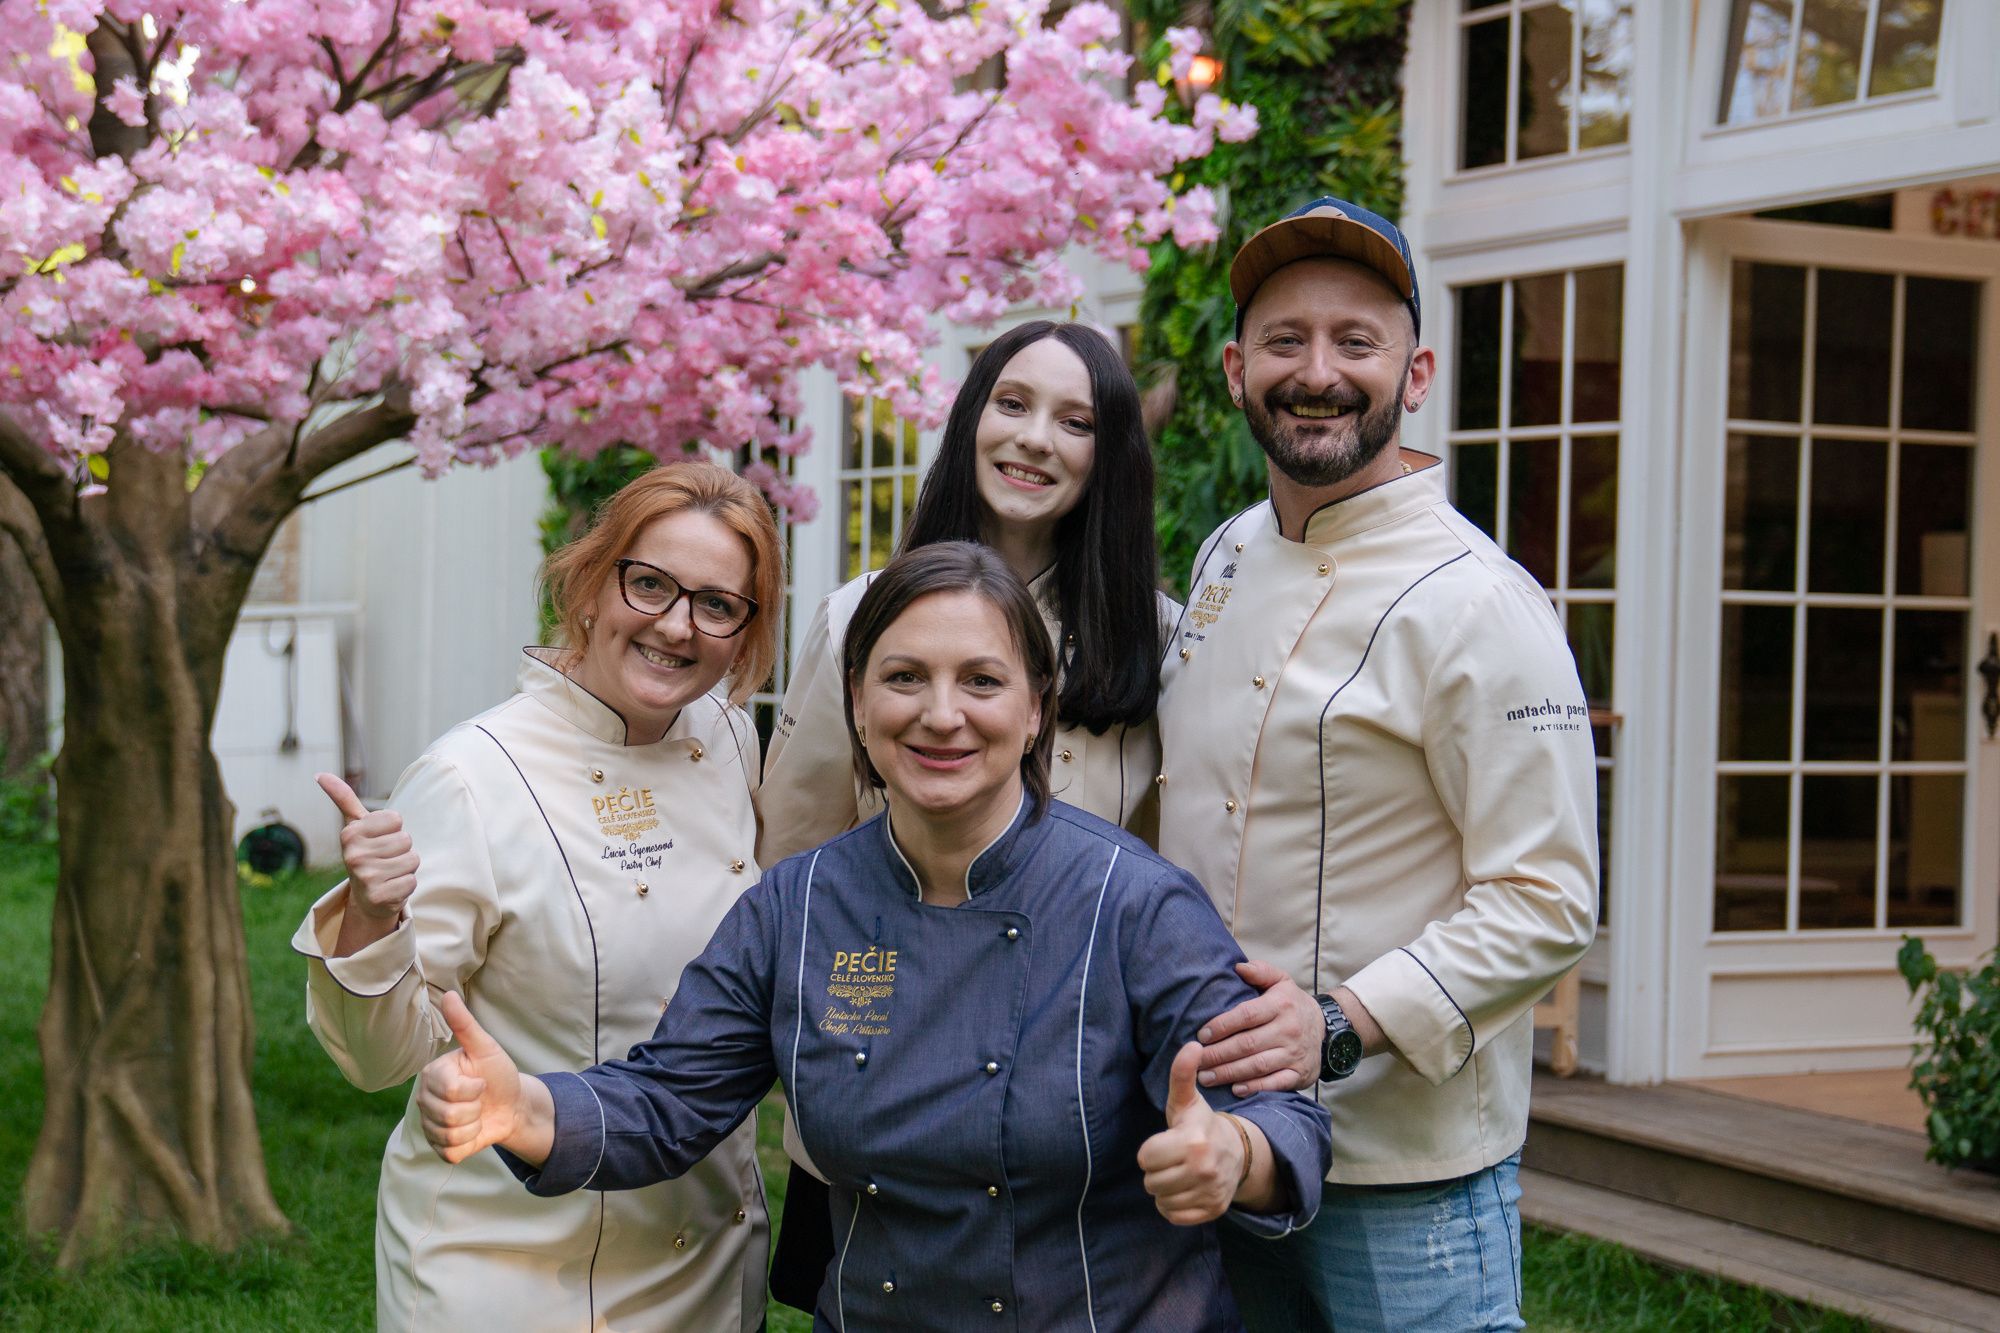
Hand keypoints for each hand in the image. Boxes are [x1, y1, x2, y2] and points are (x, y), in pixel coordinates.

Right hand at [319, 773, 417, 924]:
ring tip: (389, 873)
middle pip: (406, 840)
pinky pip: (412, 881)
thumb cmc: (367, 854)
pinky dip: (407, 885)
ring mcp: (365, 878)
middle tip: (386, 860)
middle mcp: (354, 856)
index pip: (396, 819)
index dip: (394, 830)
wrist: (366, 898)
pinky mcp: (379, 897)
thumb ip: (344, 798)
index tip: (380, 840)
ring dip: (406, 867)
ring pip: (412, 860)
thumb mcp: (355, 826)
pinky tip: (391, 888)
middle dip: (401, 850)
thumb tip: (320, 774)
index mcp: (350, 834)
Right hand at [417, 992, 552, 1165]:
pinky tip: (473, 1131)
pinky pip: (452, 1153)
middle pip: (449, 1115)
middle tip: (480, 1099)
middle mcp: (425, 1099)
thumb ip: (465, 1025)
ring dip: (474, 1126)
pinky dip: (470, 1144)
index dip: (474, 1089)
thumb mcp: (486, 1048)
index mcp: (433, 1074)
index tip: (481, 1081)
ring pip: (450, 1135)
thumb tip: (449, 995)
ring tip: (477, 1114)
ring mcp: (429, 1124)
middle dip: (475, 1108)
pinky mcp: (439, 1146)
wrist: (512, 1105)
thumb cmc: (498, 1073)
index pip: (450, 1090)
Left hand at [1137, 1042, 1245, 1225]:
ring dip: (1165, 1189)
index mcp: (1193, 1141)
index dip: (1151, 1150)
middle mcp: (1204, 1169)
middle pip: (1150, 1181)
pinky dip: (1174, 1206)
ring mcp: (1210, 1192)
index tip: (1166, 1143)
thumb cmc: (1201, 1125)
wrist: (1236, 1153)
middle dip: (1157, 1170)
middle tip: (1173, 1159)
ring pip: (1160, 1200)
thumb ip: (1182, 1074)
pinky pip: (1173, 1216)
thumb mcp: (1188, 1101)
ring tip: (1180, 1172)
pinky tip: (1185, 1189)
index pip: (1145, 1157)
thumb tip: (1192, 1044)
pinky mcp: (1212, 1211)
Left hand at [1195, 961, 1321, 1094]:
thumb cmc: (1292, 1004)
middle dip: (1218, 1054)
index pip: (1246, 1015)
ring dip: (1229, 1073)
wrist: (1325, 1027)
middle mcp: (1289, 1030)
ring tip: (1206, 1077)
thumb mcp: (1281, 981)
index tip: (1201, 1035)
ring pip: (1257, 1066)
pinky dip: (1255, 1088)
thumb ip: (1261, 971)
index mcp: (1281, 1005)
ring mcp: (1295, 1054)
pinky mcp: (1300, 1073)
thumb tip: (1238, 967)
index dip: (1222, 1026)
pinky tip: (1235, 1090)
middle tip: (1197, 1061)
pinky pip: (1275, 1084)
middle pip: (1247, 1044)